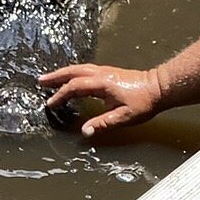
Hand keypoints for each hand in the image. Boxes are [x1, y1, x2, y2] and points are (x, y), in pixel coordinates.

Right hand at [39, 64, 163, 139]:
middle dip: (56, 77)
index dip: (61, 95)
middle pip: (73, 72)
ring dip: (63, 73)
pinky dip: (73, 73)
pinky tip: (70, 78)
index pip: (75, 87)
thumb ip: (103, 123)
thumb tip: (85, 131)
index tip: (51, 104)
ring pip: (79, 69)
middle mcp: (101, 74)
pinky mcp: (108, 73)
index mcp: (102, 84)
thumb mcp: (124, 116)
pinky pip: (85, 70)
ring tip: (50, 78)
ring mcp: (105, 71)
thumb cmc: (143, 102)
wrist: (159, 87)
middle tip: (40, 81)